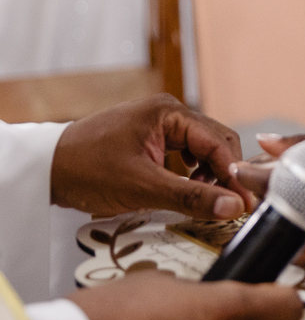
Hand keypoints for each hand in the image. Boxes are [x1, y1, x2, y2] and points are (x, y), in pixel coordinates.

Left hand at [51, 94, 255, 219]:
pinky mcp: (152, 138)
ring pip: (203, 148)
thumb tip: (233, 207)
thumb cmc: (86, 170)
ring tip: (207, 199)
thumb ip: (192, 197)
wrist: (44, 169)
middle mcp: (169, 113)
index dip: (234, 175)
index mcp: (170, 112)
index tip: (245, 204)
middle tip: (232, 206)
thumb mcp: (143, 187)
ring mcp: (160, 124)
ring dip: (211, 174)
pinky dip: (194, 172)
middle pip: (216, 142)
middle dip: (225, 173)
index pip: (219, 142)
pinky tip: (189, 189)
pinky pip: (186, 152)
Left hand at [234, 134, 304, 265]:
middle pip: (263, 207)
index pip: (259, 182)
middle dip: (263, 192)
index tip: (245, 166)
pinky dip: (293, 227)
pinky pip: (293, 242)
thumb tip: (262, 141)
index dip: (247, 172)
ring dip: (277, 210)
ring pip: (276, 227)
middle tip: (275, 177)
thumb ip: (300, 144)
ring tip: (299, 194)